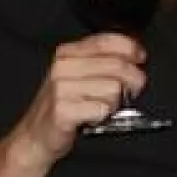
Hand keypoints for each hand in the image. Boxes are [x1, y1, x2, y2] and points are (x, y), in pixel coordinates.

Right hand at [9, 33, 147, 167]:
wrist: (36, 136)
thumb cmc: (63, 106)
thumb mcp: (79, 75)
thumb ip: (102, 60)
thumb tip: (136, 53)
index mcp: (67, 53)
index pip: (108, 40)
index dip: (131, 48)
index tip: (140, 59)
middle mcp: (62, 66)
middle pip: (117, 65)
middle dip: (133, 80)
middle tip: (129, 92)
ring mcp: (61, 88)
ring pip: (113, 88)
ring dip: (114, 103)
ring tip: (100, 107)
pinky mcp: (63, 110)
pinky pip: (102, 109)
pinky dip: (103, 117)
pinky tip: (92, 118)